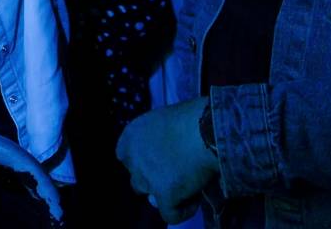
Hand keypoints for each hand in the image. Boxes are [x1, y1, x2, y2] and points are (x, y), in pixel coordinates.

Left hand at [116, 97, 218, 222]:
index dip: (142, 161)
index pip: (125, 156)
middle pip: (136, 176)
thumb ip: (158, 136)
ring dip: (165, 193)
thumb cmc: (192, 117)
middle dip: (152, 178)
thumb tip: (167, 150)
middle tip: (174, 174)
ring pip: (149, 195)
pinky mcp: (164, 194)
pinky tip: (196, 201)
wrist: (206, 129)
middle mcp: (133, 157)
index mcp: (131, 135)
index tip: (161, 161)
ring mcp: (147, 178)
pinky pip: (170, 214)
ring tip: (187, 187)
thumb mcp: (165, 120)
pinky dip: (183, 211)